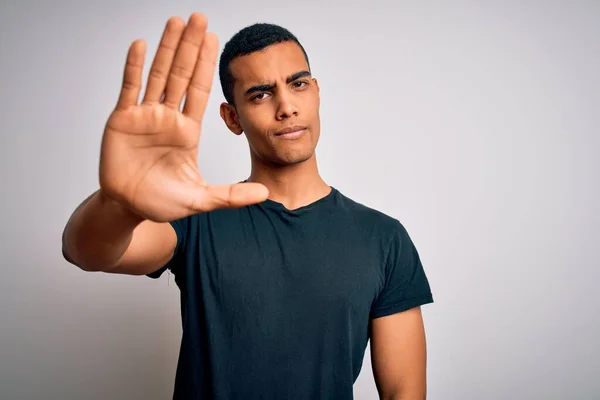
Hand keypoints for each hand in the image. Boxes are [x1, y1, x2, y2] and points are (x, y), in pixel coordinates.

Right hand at [99, 13, 267, 221]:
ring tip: (176, 21)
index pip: (200, 90)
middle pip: (182, 74)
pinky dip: (134, 66)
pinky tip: (141, 44)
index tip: (215, 39)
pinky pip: (129, 88)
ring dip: (167, 48)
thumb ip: (231, 196)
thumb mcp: (201, 199)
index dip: (207, 64)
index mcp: (187, 131)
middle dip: (191, 46)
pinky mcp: (122, 120)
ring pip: (158, 74)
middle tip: (199, 18)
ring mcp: (145, 116)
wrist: (128, 208)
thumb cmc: (162, 202)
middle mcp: (168, 118)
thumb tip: (266, 194)